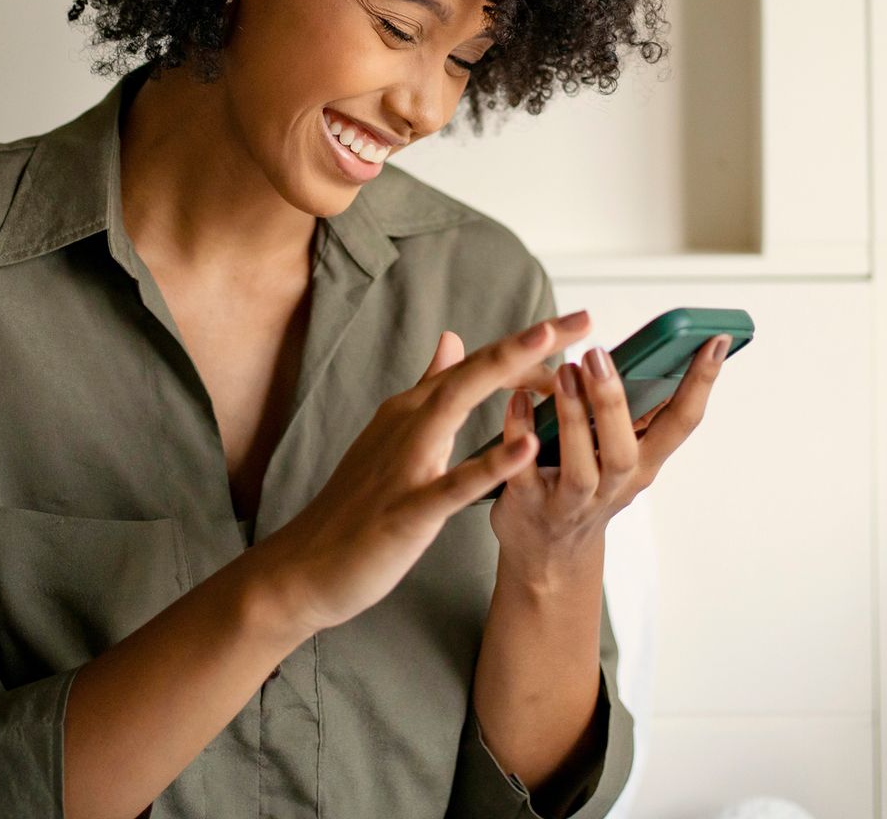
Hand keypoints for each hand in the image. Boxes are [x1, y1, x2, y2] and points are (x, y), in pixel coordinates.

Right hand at [253, 310, 592, 632]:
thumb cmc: (356, 504)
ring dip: (505, 375)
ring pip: (456, 406)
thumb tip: (452, 340)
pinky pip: (451, 485)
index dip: (526, 345)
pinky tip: (526, 448)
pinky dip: (488, 464)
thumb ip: (428, 388)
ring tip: (552, 355)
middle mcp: (408, 423)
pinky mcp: (406, 511)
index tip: (572, 328)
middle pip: (474, 371)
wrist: (305, 567)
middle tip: (581, 320)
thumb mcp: (395, 436)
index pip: (477, 365)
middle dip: (529, 343)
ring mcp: (405, 465)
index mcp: (412, 409)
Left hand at [489, 325, 729, 579]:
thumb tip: (645, 349)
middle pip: (623, 451)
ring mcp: (570, 502)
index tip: (715, 338)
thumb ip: (632, 413)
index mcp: (644, 464)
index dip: (701, 381)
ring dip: (572, 419)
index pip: (683, 422)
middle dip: (612, 403)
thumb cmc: (586, 488)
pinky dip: (520, 438)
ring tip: (563, 373)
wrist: (549, 556)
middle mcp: (613, 486)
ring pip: (578, 469)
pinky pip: (523, 474)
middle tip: (597, 355)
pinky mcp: (529, 507)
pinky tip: (519, 402)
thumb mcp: (622, 455)